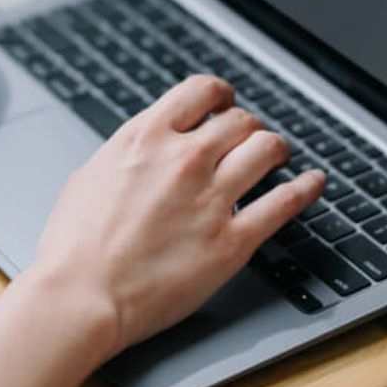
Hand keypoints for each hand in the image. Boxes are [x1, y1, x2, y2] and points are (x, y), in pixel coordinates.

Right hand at [32, 75, 325, 354]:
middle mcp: (184, 159)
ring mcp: (211, 199)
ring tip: (278, 157)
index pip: (201, 91)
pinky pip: (285, 203)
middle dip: (247, 127)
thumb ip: (127, 155)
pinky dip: (305, 188)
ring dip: (276, 150)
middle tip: (247, 140)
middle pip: (240, 120)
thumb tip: (142, 150)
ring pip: (267, 150)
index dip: (221, 95)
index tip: (225, 103)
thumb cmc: (73, 247)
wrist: (80, 296)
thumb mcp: (89, 176)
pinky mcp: (231, 242)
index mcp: (146, 138)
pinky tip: (312, 182)